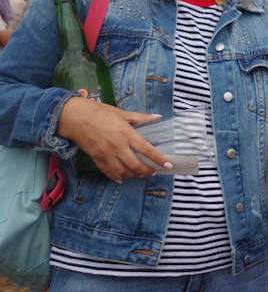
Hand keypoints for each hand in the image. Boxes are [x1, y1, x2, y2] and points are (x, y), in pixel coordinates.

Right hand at [56, 97, 171, 182]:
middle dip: (146, 171)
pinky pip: (108, 172)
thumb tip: (157, 117)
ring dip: (133, 175)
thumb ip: (140, 117)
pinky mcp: (96, 158)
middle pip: (135, 165)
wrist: (75, 117)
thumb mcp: (122, 113)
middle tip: (153, 171)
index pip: (146, 149)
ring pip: (123, 171)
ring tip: (140, 174)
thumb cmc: (99, 112)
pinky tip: (121, 178)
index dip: (158, 158)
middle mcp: (117, 146)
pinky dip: (116, 177)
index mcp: (126, 134)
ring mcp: (106, 154)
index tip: (167, 164)